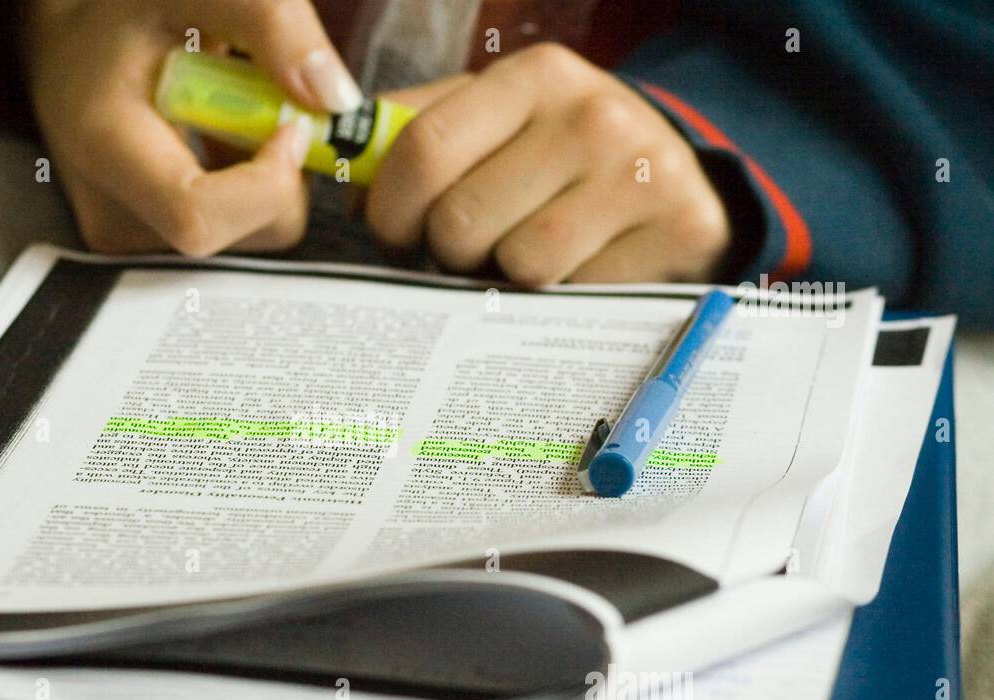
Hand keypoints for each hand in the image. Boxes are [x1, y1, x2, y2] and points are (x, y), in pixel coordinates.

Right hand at [21, 0, 360, 255]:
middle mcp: (111, 214)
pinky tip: (219, 141)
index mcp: (105, 149)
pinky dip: (249, 188)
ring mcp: (131, 239)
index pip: (200, 217)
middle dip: (278, 172)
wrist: (70, 48)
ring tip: (230, 115)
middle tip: (261, 102)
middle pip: (242, 233)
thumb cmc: (123, 14)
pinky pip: (236, 234)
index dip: (267, 182)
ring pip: (248, 236)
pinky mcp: (152, 246)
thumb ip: (269, 23)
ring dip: (266, 176)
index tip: (291, 123)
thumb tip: (335, 100)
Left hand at [366, 44, 732, 285]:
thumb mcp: (494, 124)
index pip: (423, 150)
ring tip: (523, 255)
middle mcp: (592, 114)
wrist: (675, 184)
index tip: (392, 232)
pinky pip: (575, 296)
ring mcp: (641, 172)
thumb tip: (346, 188)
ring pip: (518, 266)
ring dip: (505, 279)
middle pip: (461, 221)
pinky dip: (559, 299)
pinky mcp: (678, 230)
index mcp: (534, 76)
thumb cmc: (555, 161)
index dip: (389, 209)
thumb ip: (415, 137)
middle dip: (447, 251)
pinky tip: (575, 270)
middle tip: (469, 248)